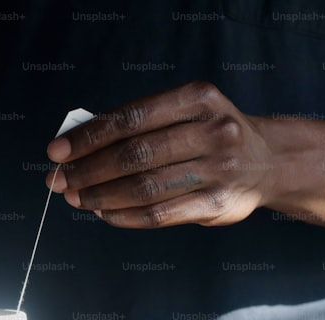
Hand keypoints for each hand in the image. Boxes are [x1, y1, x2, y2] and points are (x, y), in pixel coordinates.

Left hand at [45, 81, 272, 228]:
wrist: (268, 162)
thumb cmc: (208, 135)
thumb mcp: (185, 112)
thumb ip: (140, 124)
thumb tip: (78, 147)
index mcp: (197, 98)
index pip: (130, 118)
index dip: (88, 137)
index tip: (56, 152)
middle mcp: (211, 130)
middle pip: (134, 154)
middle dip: (87, 170)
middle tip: (58, 180)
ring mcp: (217, 169)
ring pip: (144, 187)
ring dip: (101, 195)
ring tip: (76, 198)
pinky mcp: (217, 204)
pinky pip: (159, 214)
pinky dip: (124, 215)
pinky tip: (103, 212)